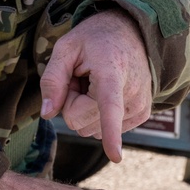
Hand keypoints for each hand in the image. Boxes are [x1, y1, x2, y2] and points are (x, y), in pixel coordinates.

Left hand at [39, 10, 151, 163]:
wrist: (132, 31)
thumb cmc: (95, 39)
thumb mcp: (66, 47)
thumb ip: (52, 79)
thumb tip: (47, 114)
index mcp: (112, 74)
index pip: (110, 108)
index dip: (111, 134)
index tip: (116, 157)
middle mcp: (131, 93)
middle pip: (80, 122)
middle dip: (73, 102)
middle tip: (83, 77)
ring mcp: (139, 106)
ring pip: (92, 129)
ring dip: (86, 108)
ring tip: (95, 81)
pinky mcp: (141, 115)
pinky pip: (104, 130)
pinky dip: (99, 114)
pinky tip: (106, 91)